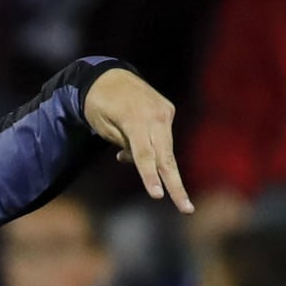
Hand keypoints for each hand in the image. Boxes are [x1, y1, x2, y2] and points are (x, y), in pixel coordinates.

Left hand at [84, 68, 193, 213]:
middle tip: (187, 209)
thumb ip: (123, 144)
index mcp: (135, 119)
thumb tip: (133, 159)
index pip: (144, 155)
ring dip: (154, 165)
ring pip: (165, 150)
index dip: (150, 177)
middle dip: (175, 186)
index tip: (157, 196)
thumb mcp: (102, 126)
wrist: (108, 76)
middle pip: (166, 158)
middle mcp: (156, 116)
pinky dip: (150, 147)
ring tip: (121, 150)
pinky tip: (129, 141)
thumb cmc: (98, 104)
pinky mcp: (167, 111)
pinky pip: (161, 138)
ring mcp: (165, 112)